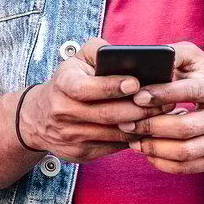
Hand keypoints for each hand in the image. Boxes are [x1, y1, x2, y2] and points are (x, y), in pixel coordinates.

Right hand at [16, 38, 157, 161]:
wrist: (39, 117)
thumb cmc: (68, 81)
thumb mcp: (76, 60)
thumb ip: (98, 50)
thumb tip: (127, 56)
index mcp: (62, 85)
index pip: (86, 88)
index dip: (112, 86)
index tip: (136, 82)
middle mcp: (63, 112)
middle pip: (107, 114)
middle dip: (139, 108)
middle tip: (164, 101)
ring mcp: (71, 135)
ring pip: (114, 133)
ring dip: (142, 125)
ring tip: (163, 115)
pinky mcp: (80, 152)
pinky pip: (114, 147)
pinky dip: (133, 138)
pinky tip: (149, 129)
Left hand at [120, 43, 203, 174]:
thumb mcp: (199, 60)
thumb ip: (174, 55)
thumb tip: (146, 60)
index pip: (190, 91)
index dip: (162, 95)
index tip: (137, 97)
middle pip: (185, 127)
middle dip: (151, 126)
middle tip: (126, 123)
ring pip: (185, 152)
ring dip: (154, 148)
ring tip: (133, 141)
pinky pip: (188, 168)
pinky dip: (164, 164)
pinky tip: (149, 154)